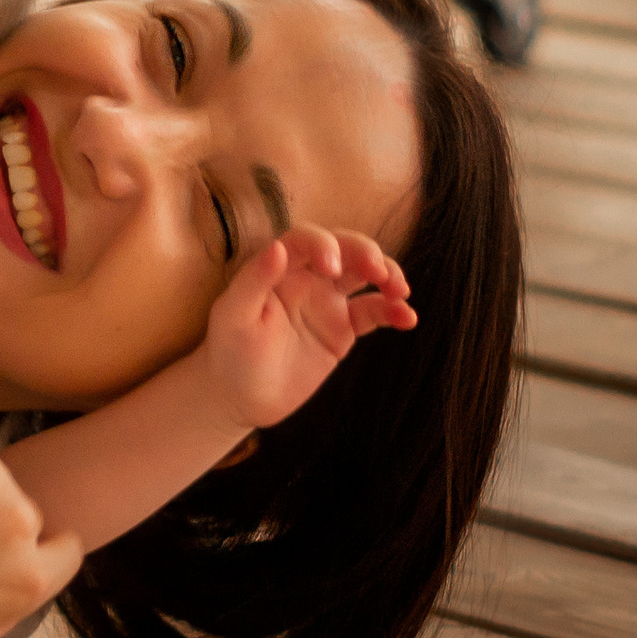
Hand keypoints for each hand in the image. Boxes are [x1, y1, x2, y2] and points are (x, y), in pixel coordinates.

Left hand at [200, 224, 416, 431]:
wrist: (239, 397)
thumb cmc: (229, 352)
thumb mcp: (234, 316)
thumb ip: (254, 280)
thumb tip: (277, 246)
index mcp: (276, 269)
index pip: (305, 240)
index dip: (324, 244)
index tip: (333, 267)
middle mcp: (305, 278)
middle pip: (344, 249)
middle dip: (366, 253)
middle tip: (381, 273)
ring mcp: (327, 302)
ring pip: (365, 276)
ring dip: (388, 275)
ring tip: (400, 291)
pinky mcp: (343, 330)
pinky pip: (374, 313)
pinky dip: (393, 311)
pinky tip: (407, 318)